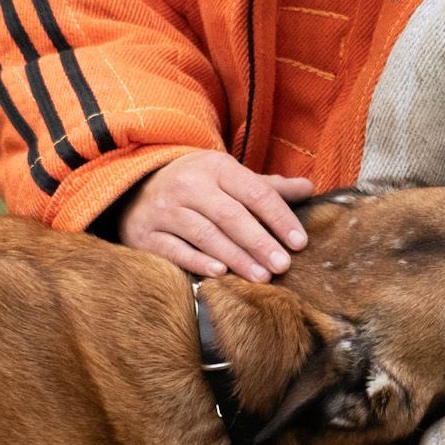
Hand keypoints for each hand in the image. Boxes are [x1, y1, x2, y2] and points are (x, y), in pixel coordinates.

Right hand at [118, 151, 311, 281]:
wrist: (135, 187)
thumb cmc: (196, 185)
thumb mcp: (228, 177)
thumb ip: (266, 187)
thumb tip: (308, 189)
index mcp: (215, 167)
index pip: (255, 192)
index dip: (279, 218)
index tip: (299, 243)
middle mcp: (188, 185)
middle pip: (231, 215)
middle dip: (260, 242)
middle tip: (282, 266)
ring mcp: (165, 209)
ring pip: (205, 234)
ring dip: (236, 257)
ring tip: (261, 277)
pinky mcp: (146, 233)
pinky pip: (174, 250)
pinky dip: (197, 261)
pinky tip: (220, 274)